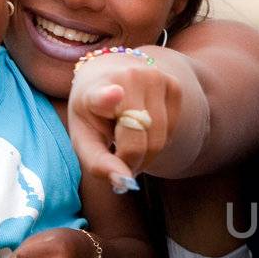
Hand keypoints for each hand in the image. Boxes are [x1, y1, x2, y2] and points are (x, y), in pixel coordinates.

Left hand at [68, 53, 180, 191]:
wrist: (111, 74)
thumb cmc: (94, 114)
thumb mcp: (84, 137)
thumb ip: (98, 163)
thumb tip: (123, 183)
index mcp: (94, 91)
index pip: (102, 95)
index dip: (107, 97)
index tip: (114, 93)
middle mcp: (126, 79)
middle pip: (138, 142)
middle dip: (131, 162)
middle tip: (121, 162)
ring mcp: (154, 79)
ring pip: (159, 140)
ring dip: (147, 155)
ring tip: (131, 145)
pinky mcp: (174, 85)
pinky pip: (172, 131)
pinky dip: (160, 140)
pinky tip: (145, 129)